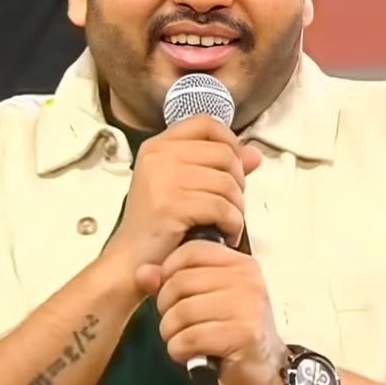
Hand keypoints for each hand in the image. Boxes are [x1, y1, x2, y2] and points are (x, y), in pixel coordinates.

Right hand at [104, 114, 262, 269]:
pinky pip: (222, 207)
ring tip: (228, 223)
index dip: (230, 141)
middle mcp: (158, 155)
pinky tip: (227, 235)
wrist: (131, 261)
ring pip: (227, 182)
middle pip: (224, 154)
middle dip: (238, 183)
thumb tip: (254, 154)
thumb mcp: (185, 187)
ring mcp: (162, 178)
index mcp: (158, 146)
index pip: (206, 123)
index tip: (234, 166)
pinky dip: (232, 224)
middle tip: (231, 205)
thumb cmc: (158, 226)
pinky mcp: (170, 205)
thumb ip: (219, 167)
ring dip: (237, 207)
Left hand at [137, 241, 289, 384]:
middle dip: (166, 308)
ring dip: (171, 333)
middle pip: (181, 282)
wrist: (265, 370)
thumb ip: (173, 282)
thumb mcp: (206, 300)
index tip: (172, 294)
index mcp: (240, 264)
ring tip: (181, 340)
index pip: (191, 251)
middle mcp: (247, 280)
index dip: (168, 271)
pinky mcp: (244, 335)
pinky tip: (189, 354)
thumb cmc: (233, 331)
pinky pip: (190, 338)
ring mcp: (248, 306)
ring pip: (182, 312)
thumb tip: (142, 272)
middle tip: (174, 324)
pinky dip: (179, 350)